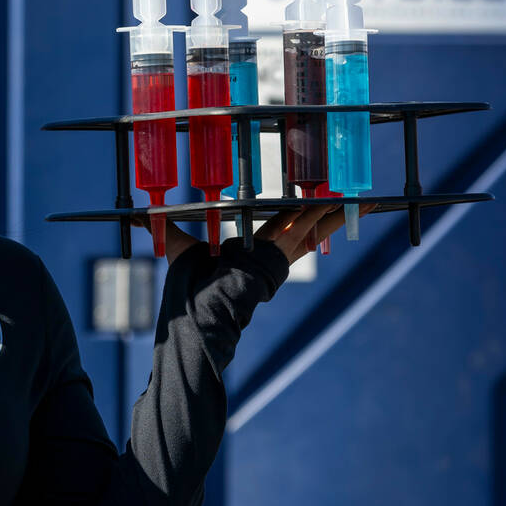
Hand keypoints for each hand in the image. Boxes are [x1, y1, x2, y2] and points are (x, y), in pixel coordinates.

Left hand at [134, 202, 376, 265]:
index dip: (300, 211)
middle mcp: (271, 249)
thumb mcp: (179, 247)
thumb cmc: (191, 284)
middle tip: (356, 196)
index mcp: (254, 247)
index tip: (313, 199)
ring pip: (315, 221)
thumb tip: (137, 218)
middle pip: (308, 222)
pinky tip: (354, 205)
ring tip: (368, 197)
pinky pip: (310, 226)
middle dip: (331, 209)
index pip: (283, 225)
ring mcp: (280, 250)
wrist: (203, 310)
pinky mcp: (282, 250)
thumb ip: (164, 230)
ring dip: (338, 209)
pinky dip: (330, 215)